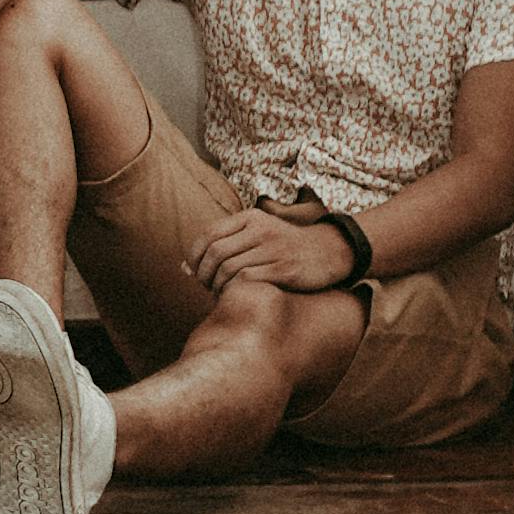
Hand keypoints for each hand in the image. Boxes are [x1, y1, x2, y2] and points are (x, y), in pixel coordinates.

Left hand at [188, 204, 359, 298]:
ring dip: (217, 286)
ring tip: (219, 294)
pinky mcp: (284, 268)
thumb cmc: (286, 247)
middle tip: (206, 287)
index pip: (208, 235)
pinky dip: (234, 290)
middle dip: (204, 274)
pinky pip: (248, 279)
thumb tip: (184, 267)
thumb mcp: (257, 235)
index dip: (195, 256)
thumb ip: (224, 245)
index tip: (194, 273)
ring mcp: (272, 248)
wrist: (330, 251)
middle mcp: (260, 229)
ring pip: (229, 268)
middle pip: (215, 253)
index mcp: (250, 217)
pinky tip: (235, 296)